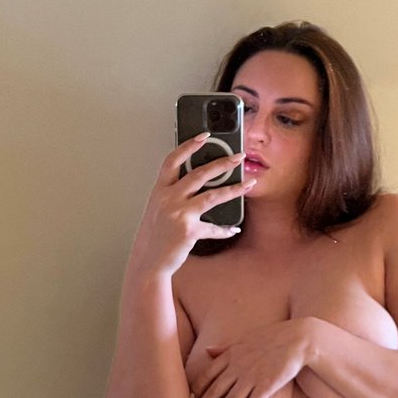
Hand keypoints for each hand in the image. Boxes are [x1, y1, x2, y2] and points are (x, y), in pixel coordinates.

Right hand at [128, 133, 255, 276]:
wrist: (148, 261)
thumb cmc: (154, 235)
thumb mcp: (158, 208)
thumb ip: (173, 193)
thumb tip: (198, 182)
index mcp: (159, 190)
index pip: (173, 160)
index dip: (188, 145)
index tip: (204, 136)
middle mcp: (168, 199)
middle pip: (199, 174)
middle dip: (222, 163)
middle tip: (239, 157)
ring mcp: (179, 214)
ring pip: (212, 196)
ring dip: (234, 189)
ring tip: (249, 184)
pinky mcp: (189, 231)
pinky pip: (213, 228)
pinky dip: (224, 229)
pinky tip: (233, 229)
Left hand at [188, 318, 312, 397]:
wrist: (299, 338)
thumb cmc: (273, 337)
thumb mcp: (244, 338)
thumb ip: (225, 347)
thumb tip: (207, 350)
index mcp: (231, 355)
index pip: (207, 375)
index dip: (196, 390)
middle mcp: (238, 367)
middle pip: (215, 391)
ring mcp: (252, 376)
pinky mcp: (267, 385)